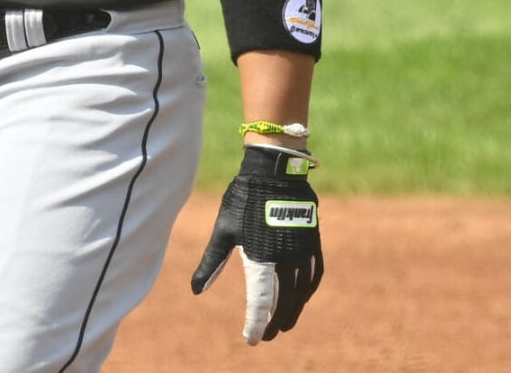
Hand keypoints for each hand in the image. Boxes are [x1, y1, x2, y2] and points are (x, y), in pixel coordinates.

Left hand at [191, 144, 323, 343]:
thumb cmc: (242, 200)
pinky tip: (301, 297)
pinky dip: (308, 291)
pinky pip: (314, 275)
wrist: (273, 171)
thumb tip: (195, 290)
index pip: (260, 302)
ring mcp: (303, 251)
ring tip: (285, 323)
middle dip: (275, 322)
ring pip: (301, 292)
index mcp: (261, 258)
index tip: (251, 340)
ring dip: (294, 311)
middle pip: (283, 302)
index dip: (255, 324)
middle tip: (267, 335)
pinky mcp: (313, 242)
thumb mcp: (223, 231)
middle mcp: (286, 260)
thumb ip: (211, 263)